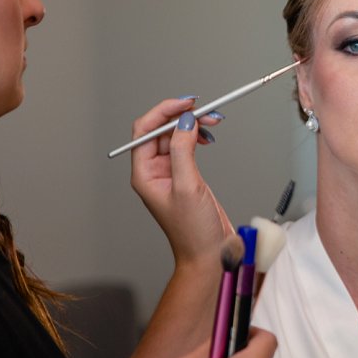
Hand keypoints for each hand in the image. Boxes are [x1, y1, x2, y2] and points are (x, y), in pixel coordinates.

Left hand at [130, 98, 231, 262]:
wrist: (209, 254)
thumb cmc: (193, 232)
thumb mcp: (188, 187)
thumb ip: (184, 151)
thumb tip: (185, 122)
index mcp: (144, 174)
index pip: (146, 130)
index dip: (165, 112)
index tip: (187, 103)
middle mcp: (154, 171)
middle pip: (161, 129)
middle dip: (183, 116)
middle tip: (207, 111)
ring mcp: (170, 173)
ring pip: (176, 136)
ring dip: (193, 125)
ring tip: (213, 122)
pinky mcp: (186, 176)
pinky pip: (187, 147)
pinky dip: (198, 137)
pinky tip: (208, 137)